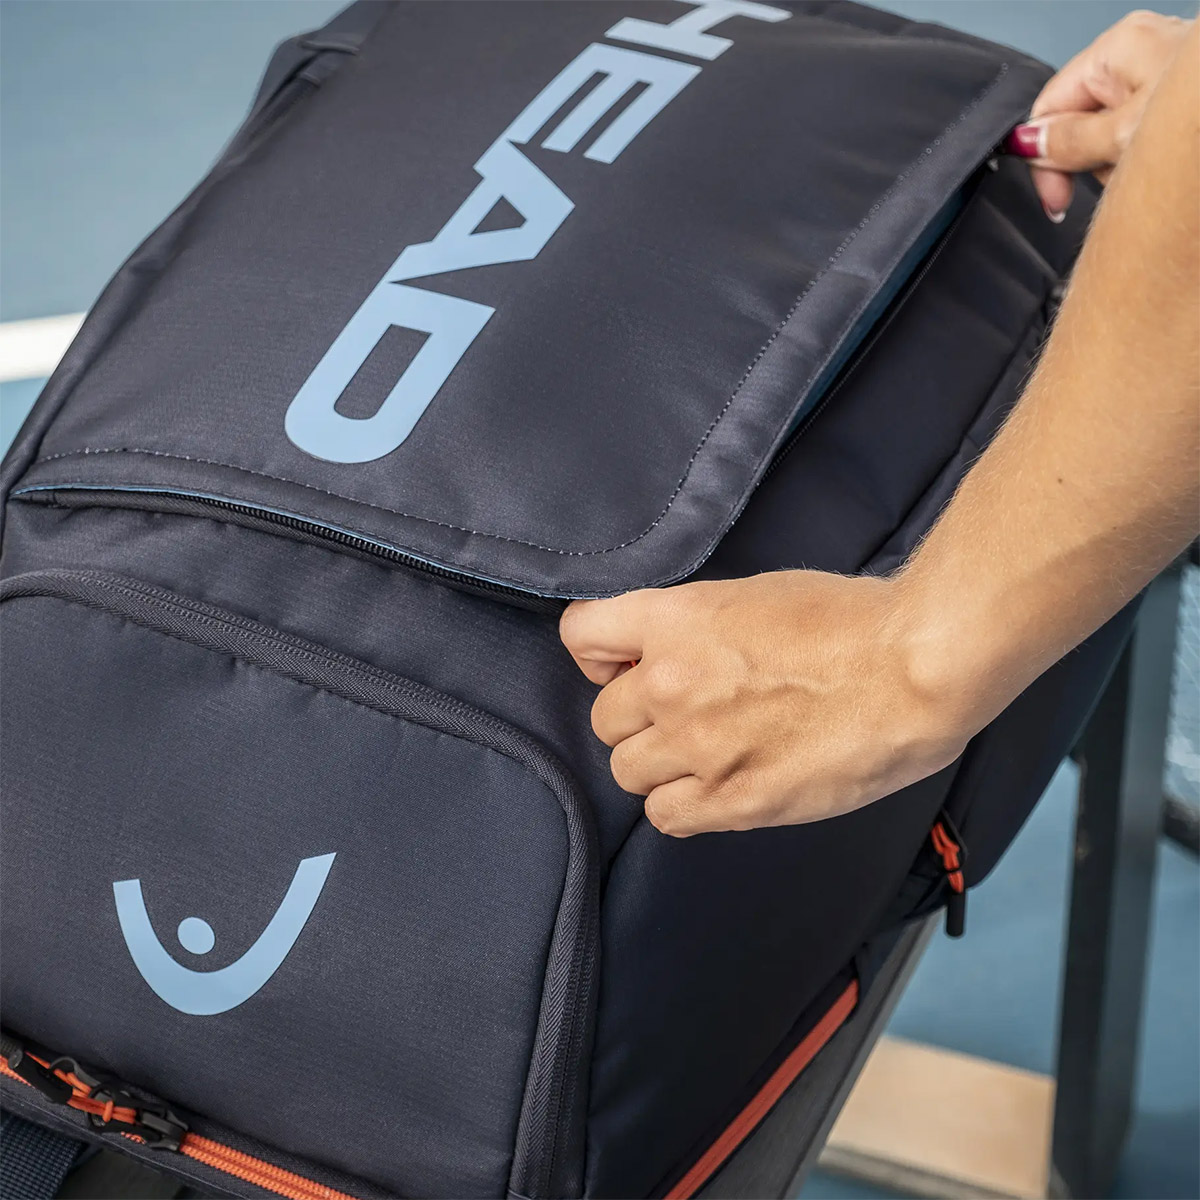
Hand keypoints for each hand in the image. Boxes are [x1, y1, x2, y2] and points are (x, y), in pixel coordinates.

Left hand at [559, 571, 977, 836]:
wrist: (913, 668)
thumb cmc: (851, 622)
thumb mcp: (754, 595)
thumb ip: (695, 625)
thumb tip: (667, 652)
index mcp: (676, 620)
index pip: (580, 636)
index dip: (599, 654)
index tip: (624, 665)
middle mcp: (671, 683)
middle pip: (605, 718)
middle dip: (638, 717)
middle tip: (685, 714)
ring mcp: (698, 746)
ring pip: (628, 772)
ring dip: (658, 765)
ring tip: (707, 754)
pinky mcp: (733, 799)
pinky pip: (665, 817)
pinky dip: (682, 806)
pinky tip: (717, 788)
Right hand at [1006, 10, 1192, 219]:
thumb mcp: (1126, 137)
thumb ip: (1070, 142)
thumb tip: (1031, 144)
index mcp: (1118, 48)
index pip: (1051, 107)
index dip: (1045, 158)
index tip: (1056, 201)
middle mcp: (1143, 52)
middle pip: (1081, 122)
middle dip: (1093, 163)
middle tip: (1121, 179)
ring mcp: (1167, 77)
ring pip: (1114, 135)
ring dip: (1124, 167)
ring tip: (1155, 174)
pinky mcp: (1185, 104)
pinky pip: (1145, 138)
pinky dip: (1150, 161)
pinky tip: (1168, 171)